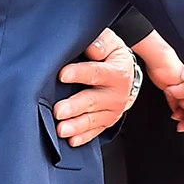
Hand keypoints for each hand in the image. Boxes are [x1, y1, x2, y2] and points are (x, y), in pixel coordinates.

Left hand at [53, 29, 135, 147]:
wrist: (125, 75)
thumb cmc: (111, 57)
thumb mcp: (110, 44)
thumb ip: (101, 43)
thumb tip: (93, 47)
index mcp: (118, 71)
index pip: (97, 72)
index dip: (80, 73)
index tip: (62, 74)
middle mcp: (118, 93)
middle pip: (93, 100)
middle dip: (75, 106)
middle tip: (58, 111)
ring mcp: (113, 110)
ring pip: (93, 120)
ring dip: (77, 125)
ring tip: (61, 130)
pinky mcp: (107, 122)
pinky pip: (95, 131)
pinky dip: (83, 137)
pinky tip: (72, 141)